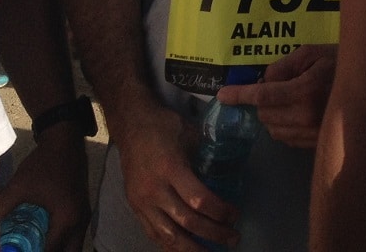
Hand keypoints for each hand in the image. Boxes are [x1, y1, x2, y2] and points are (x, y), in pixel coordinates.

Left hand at [0, 126, 91, 251]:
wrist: (65, 141)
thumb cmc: (43, 165)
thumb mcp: (18, 188)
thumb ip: (3, 211)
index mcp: (66, 219)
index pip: (49, 251)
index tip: (15, 250)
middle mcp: (79, 222)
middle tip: (29, 248)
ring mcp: (83, 216)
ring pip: (73, 246)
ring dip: (56, 249)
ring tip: (35, 244)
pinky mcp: (82, 211)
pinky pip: (74, 236)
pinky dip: (61, 242)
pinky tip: (43, 236)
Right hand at [114, 100, 237, 249]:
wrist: (131, 126)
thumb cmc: (165, 127)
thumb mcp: (191, 135)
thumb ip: (208, 156)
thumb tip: (229, 171)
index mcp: (171, 169)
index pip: (199, 200)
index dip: (220, 212)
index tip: (235, 215)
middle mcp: (154, 190)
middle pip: (186, 222)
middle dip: (213, 233)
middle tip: (233, 238)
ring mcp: (142, 202)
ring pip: (168, 236)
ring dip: (192, 249)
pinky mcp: (135, 207)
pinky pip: (153, 234)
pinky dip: (170, 245)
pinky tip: (186, 250)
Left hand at [217, 43, 336, 149]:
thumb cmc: (341, 63)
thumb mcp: (312, 53)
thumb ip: (283, 65)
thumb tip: (264, 81)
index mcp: (304, 91)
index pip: (262, 96)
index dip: (239, 95)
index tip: (222, 95)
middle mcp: (305, 116)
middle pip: (264, 114)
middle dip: (261, 101)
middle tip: (276, 86)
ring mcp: (311, 133)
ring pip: (273, 129)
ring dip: (271, 115)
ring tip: (289, 99)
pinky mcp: (315, 143)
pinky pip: (286, 138)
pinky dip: (284, 125)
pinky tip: (298, 112)